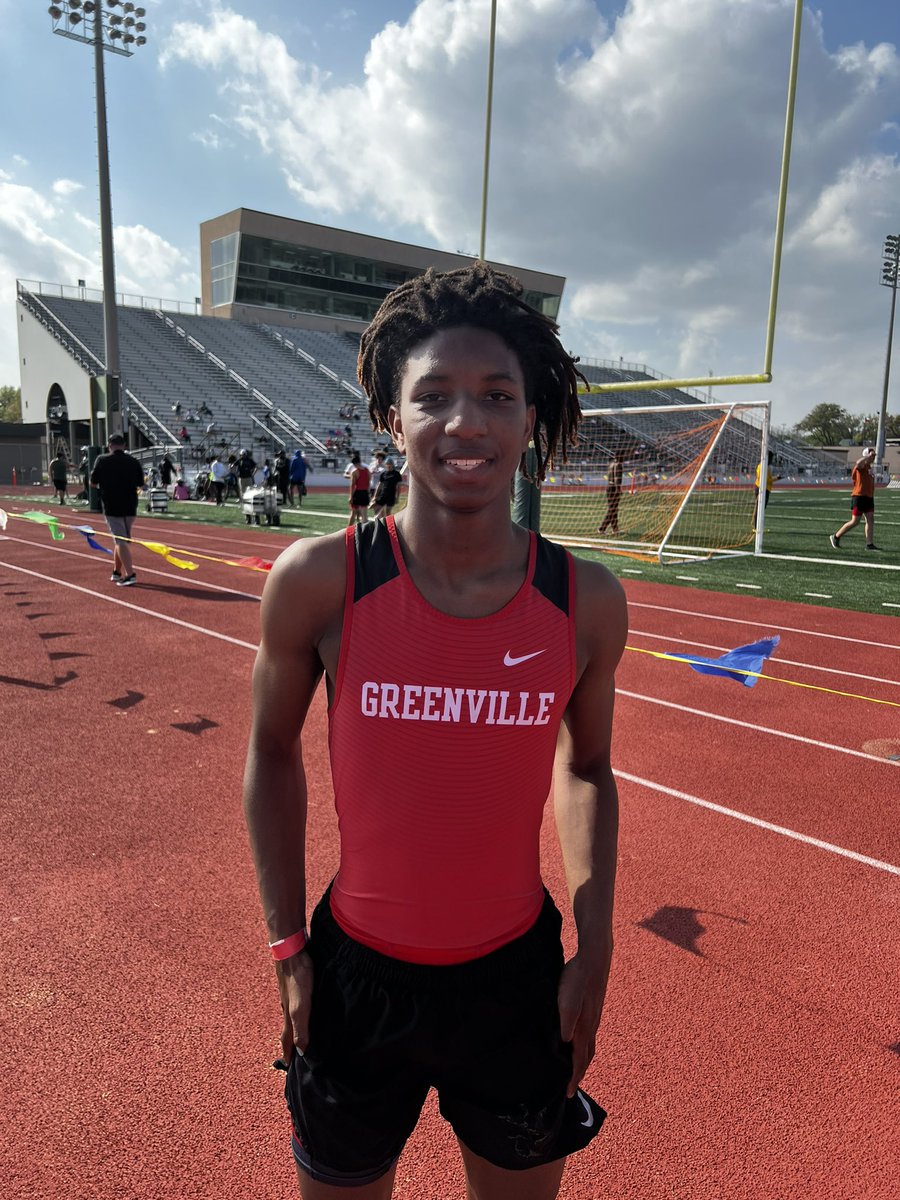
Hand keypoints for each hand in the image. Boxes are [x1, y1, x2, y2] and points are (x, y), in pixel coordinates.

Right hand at [276, 950, 314, 1066]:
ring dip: (294, 1027)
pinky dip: (299, 1012)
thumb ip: (300, 1027)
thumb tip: (301, 1051)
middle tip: (292, 1054)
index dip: (287, 1053)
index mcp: (288, 1015)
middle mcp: (287, 1006)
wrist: (292, 950)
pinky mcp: (296, 984)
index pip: (287, 1039)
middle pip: (288, 1029)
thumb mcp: (301, 1006)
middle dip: (289, 1042)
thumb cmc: (297, 978)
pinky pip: (297, 1003)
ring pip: (291, 1016)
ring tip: (299, 1034)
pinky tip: (305, 1006)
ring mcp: (290, 995)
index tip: (287, 1066)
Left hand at [557, 948, 611, 1097]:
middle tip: (571, 1086)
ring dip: (582, 1061)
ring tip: (574, 1069)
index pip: (579, 1061)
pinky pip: (589, 1036)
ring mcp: (594, 1018)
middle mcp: (591, 1027)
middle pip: (586, 1058)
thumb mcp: (568, 1000)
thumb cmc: (577, 979)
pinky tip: (577, 1040)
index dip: (573, 1078)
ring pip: (589, 1047)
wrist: (594, 959)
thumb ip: (567, 1022)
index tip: (568, 1094)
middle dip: (579, 1073)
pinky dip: (583, 1047)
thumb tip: (565, 1044)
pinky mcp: (593, 1010)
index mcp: (584, 1028)